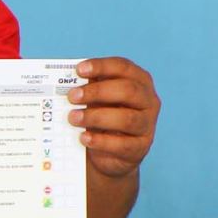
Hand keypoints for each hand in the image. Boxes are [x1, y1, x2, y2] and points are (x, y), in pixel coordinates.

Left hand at [68, 57, 158, 179]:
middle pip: (128, 90)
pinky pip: (122, 145)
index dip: (101, 66)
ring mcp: (147, 125)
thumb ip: (89, 87)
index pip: (123, 67)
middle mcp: (148, 101)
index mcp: (139, 81)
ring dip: (96, 117)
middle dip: (97, 92)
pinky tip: (84, 137)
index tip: (79, 69)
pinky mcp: (140, 148)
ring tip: (73, 118)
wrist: (109, 151)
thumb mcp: (97, 98)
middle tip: (72, 96)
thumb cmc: (103, 115)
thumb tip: (69, 83)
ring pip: (126, 119)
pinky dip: (101, 141)